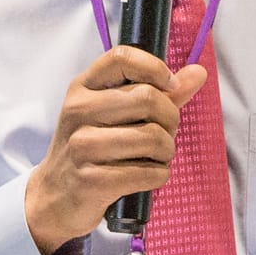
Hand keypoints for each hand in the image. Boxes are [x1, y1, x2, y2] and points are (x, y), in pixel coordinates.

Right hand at [25, 46, 206, 254]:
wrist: (56, 197)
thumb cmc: (92, 148)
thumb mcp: (114, 113)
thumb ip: (159, 92)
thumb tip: (199, 73)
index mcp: (83, 87)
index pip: (122, 57)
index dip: (155, 67)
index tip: (169, 85)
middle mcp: (78, 111)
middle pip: (147, 98)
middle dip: (170, 118)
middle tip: (165, 132)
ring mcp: (82, 145)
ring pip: (152, 137)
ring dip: (166, 151)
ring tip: (157, 156)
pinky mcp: (92, 180)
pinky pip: (148, 173)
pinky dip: (159, 175)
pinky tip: (149, 175)